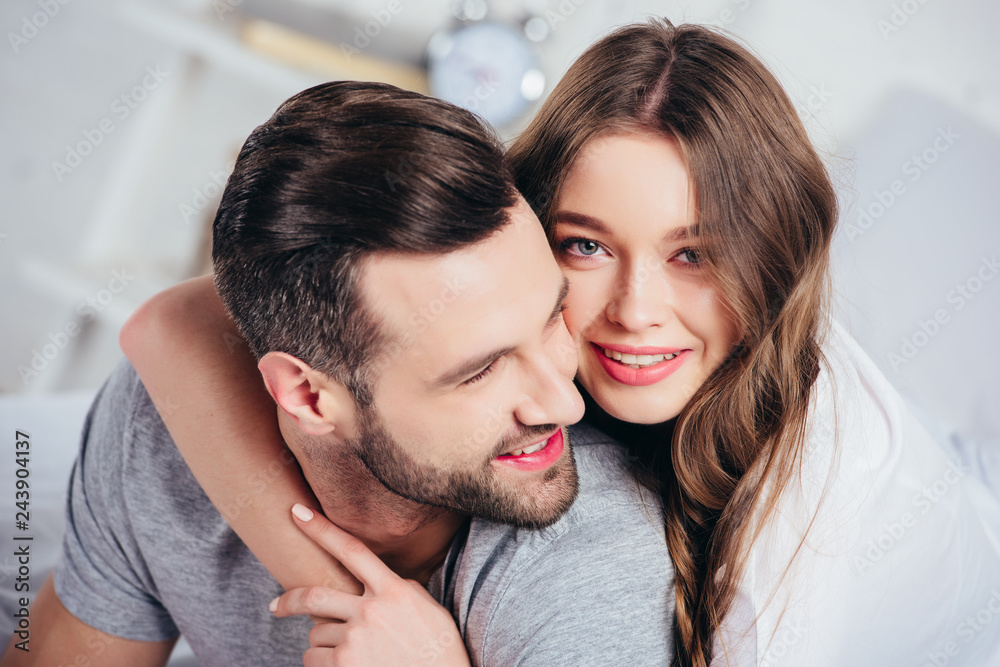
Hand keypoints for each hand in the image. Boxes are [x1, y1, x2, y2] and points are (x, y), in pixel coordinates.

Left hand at [270, 504, 470, 666]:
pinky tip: (344, 665)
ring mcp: (356, 640)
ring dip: (325, 642)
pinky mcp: (344, 666)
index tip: (297, 512)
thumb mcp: (428, 608)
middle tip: (275, 606)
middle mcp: (372, 611)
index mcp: (394, 590)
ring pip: (316, 633)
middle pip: (314, 596)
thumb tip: (377, 580)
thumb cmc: (439, 651)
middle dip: (288, 601)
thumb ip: (400, 590)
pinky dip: (320, 662)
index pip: (352, 550)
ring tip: (352, 653)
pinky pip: (313, 658)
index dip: (321, 529)